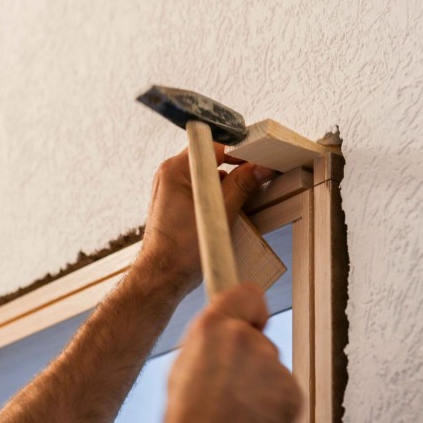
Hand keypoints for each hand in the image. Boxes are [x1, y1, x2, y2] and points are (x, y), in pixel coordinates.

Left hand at [133, 143, 274, 299]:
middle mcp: (171, 175)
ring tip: (239, 203)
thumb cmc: (180, 250)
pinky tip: (227, 214)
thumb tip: (260, 168)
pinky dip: (218, 199)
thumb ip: (241, 185)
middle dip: (235, 171)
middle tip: (253, 182)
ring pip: (209, 177)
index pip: (213, 146)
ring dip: (228, 188)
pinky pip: (204, 192)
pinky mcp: (178, 204)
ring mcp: (173, 190)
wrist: (162, 276)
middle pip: (212, 160)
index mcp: (175, 170)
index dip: (238, 152)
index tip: (256, 161)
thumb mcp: (219, 213)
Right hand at [166, 284, 300, 422]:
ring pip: (271, 367)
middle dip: (250, 359)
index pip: (248, 294)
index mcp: (212, 329)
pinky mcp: (291, 390)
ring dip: (261, 383)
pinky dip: (274, 403)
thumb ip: (209, 341)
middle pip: (258, 341)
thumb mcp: (183, 367)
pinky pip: (284, 390)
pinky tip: (254, 415)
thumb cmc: (190, 415)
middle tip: (230, 386)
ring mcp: (271, 365)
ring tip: (238, 405)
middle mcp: (245, 339)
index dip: (251, 310)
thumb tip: (222, 332)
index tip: (252, 322)